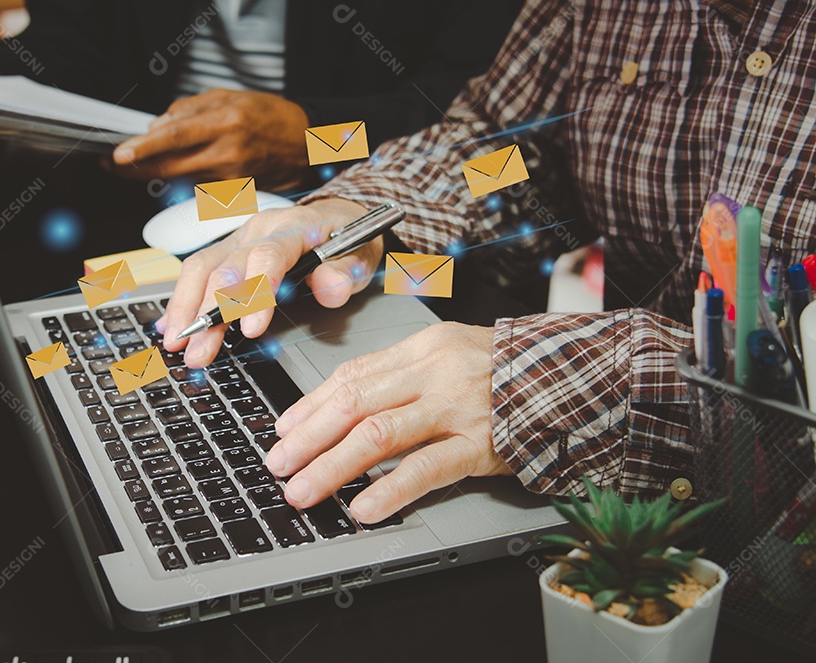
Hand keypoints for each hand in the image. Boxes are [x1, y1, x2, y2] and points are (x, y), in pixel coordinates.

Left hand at [111, 89, 309, 183]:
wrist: (306, 143)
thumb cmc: (271, 116)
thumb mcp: (229, 96)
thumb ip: (189, 110)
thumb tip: (158, 126)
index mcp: (226, 121)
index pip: (174, 137)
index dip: (143, 148)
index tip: (119, 154)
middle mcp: (228, 152)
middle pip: (170, 166)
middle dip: (137, 167)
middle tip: (115, 163)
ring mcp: (231, 176)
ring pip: (180, 178)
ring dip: (159, 170)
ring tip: (147, 158)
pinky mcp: (234, 192)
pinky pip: (197, 185)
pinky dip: (184, 176)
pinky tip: (187, 165)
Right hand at [158, 198, 381, 367]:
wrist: (334, 217)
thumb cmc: (347, 240)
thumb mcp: (360, 255)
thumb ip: (346, 272)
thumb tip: (330, 288)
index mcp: (293, 227)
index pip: (269, 255)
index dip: (257, 293)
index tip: (251, 330)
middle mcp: (259, 229)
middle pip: (224, 265)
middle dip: (207, 311)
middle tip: (198, 350)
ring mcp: (238, 238)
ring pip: (201, 266)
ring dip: (185, 307)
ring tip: (176, 343)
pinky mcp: (227, 251)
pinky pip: (196, 272)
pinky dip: (181, 301)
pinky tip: (170, 326)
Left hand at [265, 322, 513, 523]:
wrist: (577, 378)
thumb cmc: (508, 372)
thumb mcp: (451, 355)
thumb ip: (401, 375)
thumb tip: (341, 403)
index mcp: (422, 347)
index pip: (351, 375)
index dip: (310, 406)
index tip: (282, 431)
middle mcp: (434, 372)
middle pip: (354, 403)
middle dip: (308, 438)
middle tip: (278, 466)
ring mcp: (457, 407)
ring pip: (379, 434)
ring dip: (333, 466)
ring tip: (304, 491)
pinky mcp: (481, 444)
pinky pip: (427, 468)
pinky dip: (390, 489)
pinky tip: (364, 508)